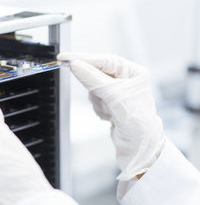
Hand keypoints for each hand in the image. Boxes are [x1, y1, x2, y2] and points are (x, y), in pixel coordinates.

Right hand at [58, 53, 164, 180]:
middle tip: (93, 92)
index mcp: (133, 72)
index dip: (83, 59)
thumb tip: (76, 65)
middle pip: (96, 74)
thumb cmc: (138, 122)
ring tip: (110, 111)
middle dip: (94, 87)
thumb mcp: (114, 95)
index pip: (103, 60)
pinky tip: (109, 116)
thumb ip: (93, 78)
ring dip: (97, 101)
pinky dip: (98, 109)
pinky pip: (94, 100)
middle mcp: (126, 81)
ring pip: (93, 89)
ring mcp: (117, 94)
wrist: (140, 147)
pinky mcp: (110, 105)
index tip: (65, 58)